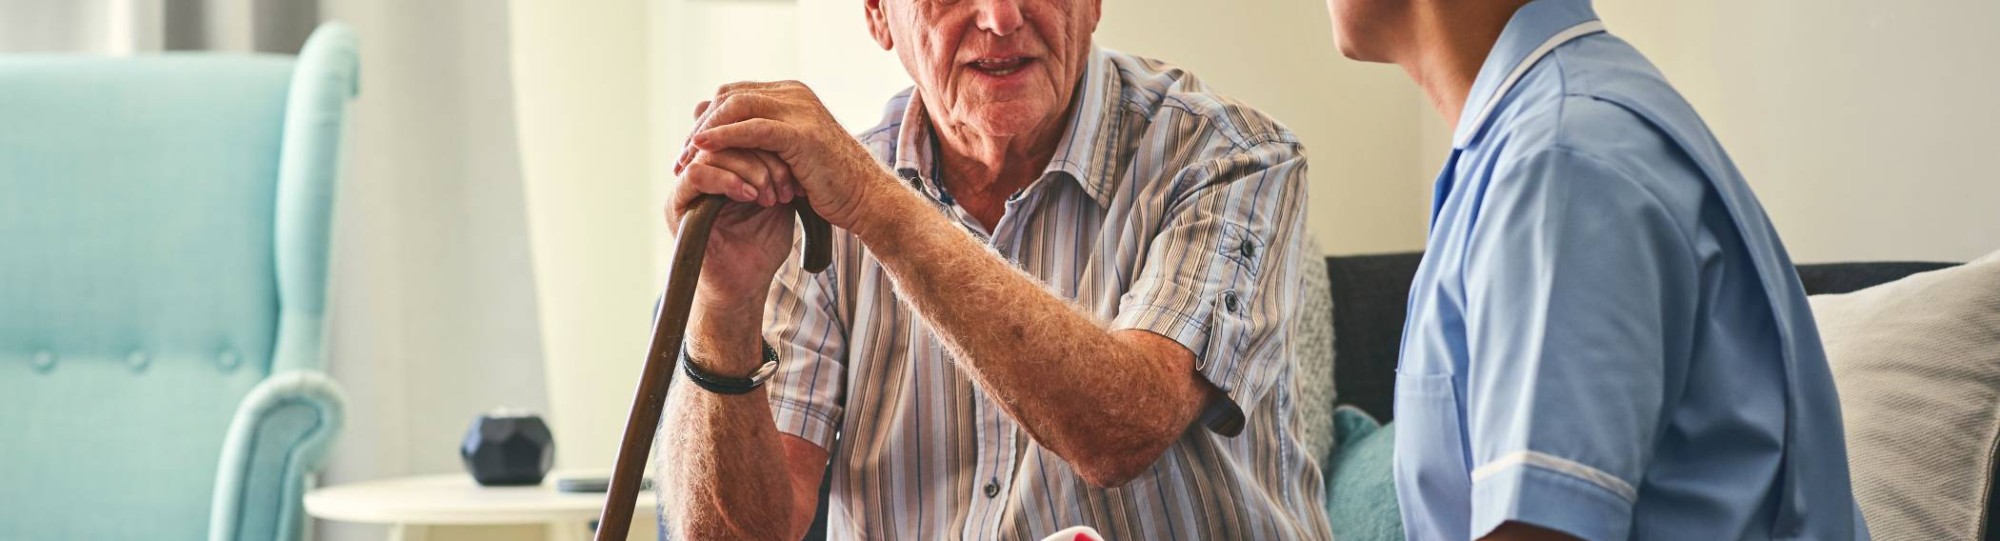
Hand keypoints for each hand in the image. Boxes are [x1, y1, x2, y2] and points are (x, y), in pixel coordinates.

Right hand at [666, 145, 799, 310]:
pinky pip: (697, 175)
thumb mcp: (778, 199)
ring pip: (713, 152)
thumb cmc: (761, 246)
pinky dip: (726, 180)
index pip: (741, 133)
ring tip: (769, 194)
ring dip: (748, 169)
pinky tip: (749, 196)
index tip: (796, 170)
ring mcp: (687, 187)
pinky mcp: (677, 205)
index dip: (770, 143)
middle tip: (785, 184)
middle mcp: (702, 171)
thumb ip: (778, 169)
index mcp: (724, 167)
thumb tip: (793, 137)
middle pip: (727, 137)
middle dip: (763, 157)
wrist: (745, 286)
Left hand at [674, 81, 897, 232]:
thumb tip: (720, 142)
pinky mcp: (801, 134)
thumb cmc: (830, 183)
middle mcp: (795, 95)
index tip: (689, 149)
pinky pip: (752, 128)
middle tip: (681, 156)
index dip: (708, 118)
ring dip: (706, 131)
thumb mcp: (789, 155)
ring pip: (737, 106)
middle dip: (701, 125)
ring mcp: (800, 111)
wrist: (867, 199)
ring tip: (687, 157)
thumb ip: (762, 142)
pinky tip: (704, 149)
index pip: (735, 94)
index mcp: (792, 96)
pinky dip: (724, 136)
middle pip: (730, 96)